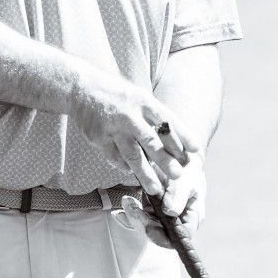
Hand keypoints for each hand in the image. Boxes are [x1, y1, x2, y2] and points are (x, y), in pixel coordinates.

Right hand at [70, 70, 198, 196]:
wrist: (81, 88)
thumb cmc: (117, 94)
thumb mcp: (138, 96)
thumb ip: (154, 116)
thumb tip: (177, 140)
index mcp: (143, 101)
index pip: (167, 120)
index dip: (183, 136)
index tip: (196, 150)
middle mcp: (129, 114)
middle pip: (151, 141)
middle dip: (166, 160)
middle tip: (178, 175)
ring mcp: (113, 128)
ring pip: (132, 155)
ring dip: (146, 174)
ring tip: (156, 188)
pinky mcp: (98, 138)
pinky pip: (115, 158)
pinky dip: (125, 167)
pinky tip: (132, 172)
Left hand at [113, 152, 205, 247]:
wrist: (179, 157)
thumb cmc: (188, 169)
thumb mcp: (187, 179)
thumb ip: (179, 195)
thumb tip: (170, 212)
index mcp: (191, 218)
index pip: (180, 237)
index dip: (164, 237)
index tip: (148, 226)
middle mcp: (178, 223)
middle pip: (160, 235)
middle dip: (143, 224)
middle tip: (131, 207)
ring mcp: (164, 218)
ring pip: (147, 227)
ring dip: (134, 217)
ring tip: (126, 201)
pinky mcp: (152, 211)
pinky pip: (140, 218)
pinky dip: (130, 214)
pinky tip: (118, 213)